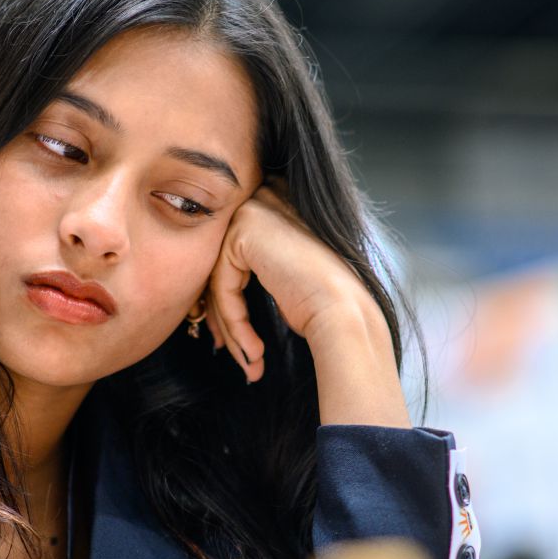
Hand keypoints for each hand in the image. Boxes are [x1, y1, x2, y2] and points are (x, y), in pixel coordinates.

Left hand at [203, 183, 375, 382]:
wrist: (346, 313)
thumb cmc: (327, 304)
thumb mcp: (285, 278)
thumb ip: (256, 267)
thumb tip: (211, 293)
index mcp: (280, 204)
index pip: (238, 254)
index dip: (233, 301)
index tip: (238, 340)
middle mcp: (268, 197)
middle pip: (225, 265)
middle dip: (226, 316)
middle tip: (239, 354)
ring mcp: (255, 209)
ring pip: (221, 278)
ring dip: (233, 328)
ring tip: (251, 361)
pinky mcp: (244, 228)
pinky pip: (223, 284)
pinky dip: (235, 322)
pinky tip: (254, 350)